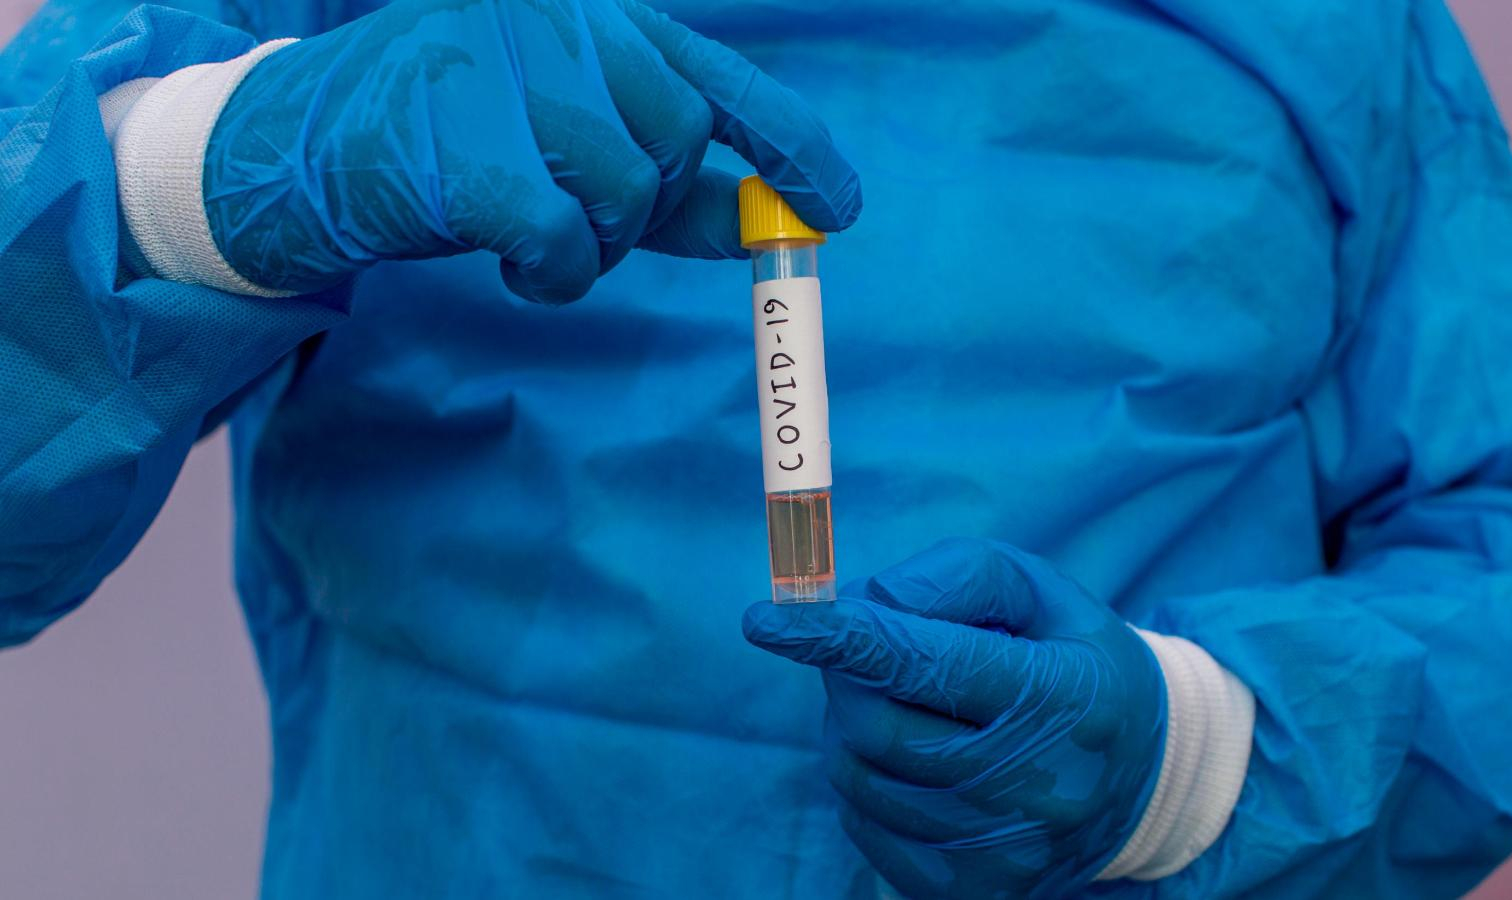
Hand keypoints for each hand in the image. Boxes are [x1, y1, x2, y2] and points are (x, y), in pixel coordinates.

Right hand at [203, 0, 859, 300]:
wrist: (300, 149)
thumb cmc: (452, 148)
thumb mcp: (569, 148)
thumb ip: (668, 181)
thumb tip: (769, 227)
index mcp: (595, 10)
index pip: (720, 78)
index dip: (793, 146)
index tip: (838, 209)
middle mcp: (559, 15)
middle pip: (680, 141)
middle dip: (647, 208)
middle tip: (579, 225)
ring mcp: (508, 66)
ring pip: (628, 193)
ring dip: (593, 246)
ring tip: (529, 237)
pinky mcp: (465, 139)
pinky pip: (564, 240)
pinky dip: (552, 275)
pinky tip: (509, 264)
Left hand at [743, 538, 1165, 897]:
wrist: (1140, 778)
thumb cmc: (1069, 660)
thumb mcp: (1037, 591)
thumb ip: (955, 576)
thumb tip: (867, 602)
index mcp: (1066, 699)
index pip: (930, 665)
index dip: (842, 639)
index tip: (765, 620)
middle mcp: (1042, 788)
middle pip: (878, 726)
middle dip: (846, 675)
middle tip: (863, 649)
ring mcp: (1007, 853)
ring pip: (861, 778)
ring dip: (852, 728)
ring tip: (905, 704)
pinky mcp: (976, 893)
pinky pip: (865, 826)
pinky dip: (866, 782)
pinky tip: (913, 760)